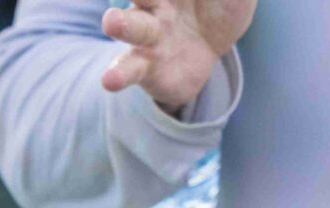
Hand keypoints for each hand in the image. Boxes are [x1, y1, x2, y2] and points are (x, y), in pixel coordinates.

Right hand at [98, 0, 253, 116]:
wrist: (212, 50)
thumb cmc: (220, 6)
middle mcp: (156, 3)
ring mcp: (149, 35)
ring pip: (131, 26)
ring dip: (120, 23)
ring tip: (112, 22)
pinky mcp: (145, 67)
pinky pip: (128, 68)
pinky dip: (118, 74)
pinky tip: (109, 79)